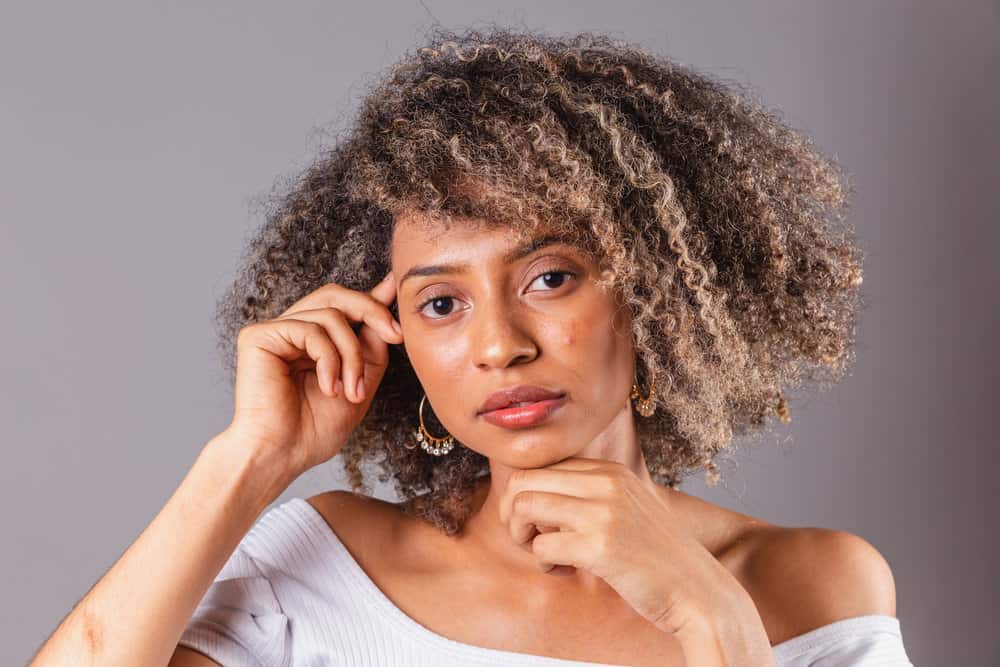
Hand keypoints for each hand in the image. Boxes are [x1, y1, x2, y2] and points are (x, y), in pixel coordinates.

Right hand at [225, 272, 402, 476]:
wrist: (282, 455)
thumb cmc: (315, 430)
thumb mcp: (360, 381)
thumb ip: (371, 345)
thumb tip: (386, 303)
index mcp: (313, 342)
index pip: (343, 307)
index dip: (371, 296)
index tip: (395, 287)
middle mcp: (292, 332)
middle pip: (335, 297)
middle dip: (372, 311)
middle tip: (396, 335)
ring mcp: (275, 332)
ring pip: (330, 315)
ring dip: (351, 355)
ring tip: (352, 389)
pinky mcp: (259, 337)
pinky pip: (309, 330)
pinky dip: (329, 359)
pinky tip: (328, 387)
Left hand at [497, 457, 753, 636]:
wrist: (700, 593)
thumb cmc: (656, 558)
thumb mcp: (626, 509)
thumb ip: (588, 494)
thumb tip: (529, 494)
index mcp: (611, 471)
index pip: (540, 467)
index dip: (528, 497)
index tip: (543, 523)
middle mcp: (607, 482)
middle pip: (522, 481)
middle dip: (513, 514)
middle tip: (531, 540)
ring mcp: (604, 512)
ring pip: (524, 507)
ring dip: (523, 537)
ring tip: (548, 555)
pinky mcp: (601, 547)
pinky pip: (542, 547)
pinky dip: (545, 565)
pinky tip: (568, 572)